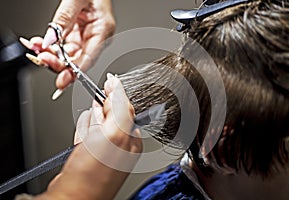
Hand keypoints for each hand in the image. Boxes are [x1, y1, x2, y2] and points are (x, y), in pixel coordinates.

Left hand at [20, 0, 114, 89]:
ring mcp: (86, 35)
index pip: (88, 58)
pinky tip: (40, 43)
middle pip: (77, 59)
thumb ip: (63, 21)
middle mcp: (96, 36)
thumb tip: (49, 41)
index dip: (74, 72)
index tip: (62, 82)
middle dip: (58, 62)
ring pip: (68, 53)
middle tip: (42, 58)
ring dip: (51, 53)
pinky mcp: (77, 32)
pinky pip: (63, 44)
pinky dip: (50, 45)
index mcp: (103, 31)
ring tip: (36, 47)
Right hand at [35, 74, 141, 199]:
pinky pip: (90, 137)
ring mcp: (103, 153)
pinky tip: (86, 122)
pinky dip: (87, 127)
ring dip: (97, 113)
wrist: (71, 197)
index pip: (126, 110)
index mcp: (130, 140)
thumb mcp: (113, 134)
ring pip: (101, 126)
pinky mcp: (89, 158)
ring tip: (96, 103)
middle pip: (114, 117)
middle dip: (108, 102)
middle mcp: (119, 147)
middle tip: (104, 88)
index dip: (117, 94)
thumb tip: (118, 88)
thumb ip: (119, 109)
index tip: (111, 80)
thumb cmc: (93, 174)